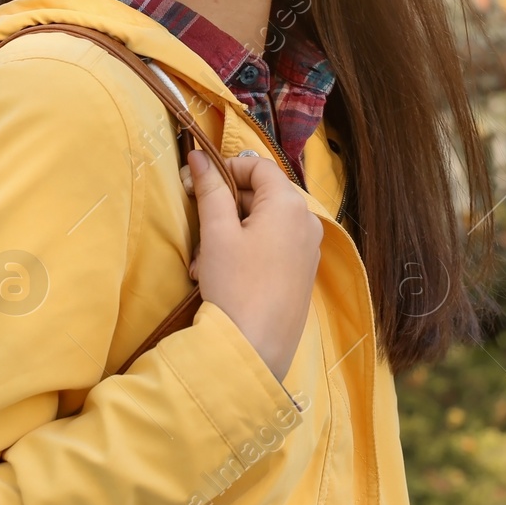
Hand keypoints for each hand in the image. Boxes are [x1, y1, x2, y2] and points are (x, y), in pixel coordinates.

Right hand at [184, 148, 322, 381]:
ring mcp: (308, 249)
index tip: (198, 184)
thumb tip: (199, 156)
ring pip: (265, 223)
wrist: (255, 348)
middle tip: (197, 227)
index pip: (258, 168)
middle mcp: (307, 222)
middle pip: (263, 195)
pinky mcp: (303, 274)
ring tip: (205, 259)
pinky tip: (224, 273)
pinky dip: (249, 250)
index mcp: (289, 204)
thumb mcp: (216, 232)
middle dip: (226, 206)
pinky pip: (275, 246)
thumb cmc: (234, 285)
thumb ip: (210, 188)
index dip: (226, 169)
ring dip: (233, 231)